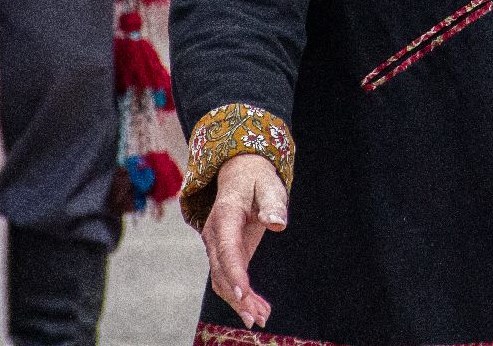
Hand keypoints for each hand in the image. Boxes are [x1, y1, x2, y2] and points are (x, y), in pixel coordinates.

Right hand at [202, 152, 287, 328]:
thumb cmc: (257, 179)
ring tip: (262, 317)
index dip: (235, 273)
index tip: (243, 295)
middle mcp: (215, 235)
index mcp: (225, 216)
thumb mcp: (269, 185)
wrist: (241, 174)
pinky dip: (241, 296)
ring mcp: (216, 246)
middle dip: (238, 297)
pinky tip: (260, 308)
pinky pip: (228, 279)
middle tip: (257, 317)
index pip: (227, 250)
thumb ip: (273, 203)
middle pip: (221, 271)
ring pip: (222, 280)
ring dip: (240, 302)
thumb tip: (278, 224)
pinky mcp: (225, 254)